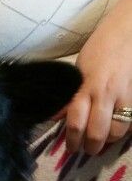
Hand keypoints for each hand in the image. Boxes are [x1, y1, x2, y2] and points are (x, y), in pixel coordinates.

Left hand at [55, 0, 131, 154]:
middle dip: (91, 147)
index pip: (75, 123)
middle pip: (97, 133)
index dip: (73, 141)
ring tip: (104, 138)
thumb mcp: (79, 70)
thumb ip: (70, 95)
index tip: (72, 148)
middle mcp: (105, 94)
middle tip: (88, 149)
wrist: (130, 30)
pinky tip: (119, 126)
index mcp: (86, 87)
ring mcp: (125, 96)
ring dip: (109, 139)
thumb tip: (56, 117)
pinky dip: (125, 129)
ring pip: (117, 131)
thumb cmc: (101, 48)